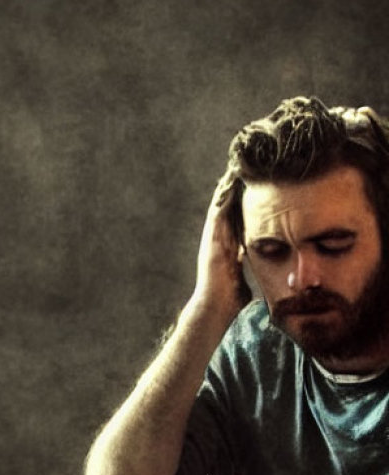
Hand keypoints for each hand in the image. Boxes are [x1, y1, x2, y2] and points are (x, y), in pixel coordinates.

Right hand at [193, 169, 250, 319]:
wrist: (215, 308)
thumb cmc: (229, 299)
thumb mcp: (243, 278)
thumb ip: (248, 269)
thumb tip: (263, 272)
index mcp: (227, 246)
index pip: (236, 218)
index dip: (241, 201)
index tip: (251, 184)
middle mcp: (218, 239)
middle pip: (226, 207)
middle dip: (233, 188)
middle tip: (240, 166)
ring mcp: (213, 238)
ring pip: (220, 205)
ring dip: (226, 186)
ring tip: (235, 165)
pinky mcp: (212, 239)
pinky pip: (217, 212)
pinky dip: (222, 196)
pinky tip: (229, 180)